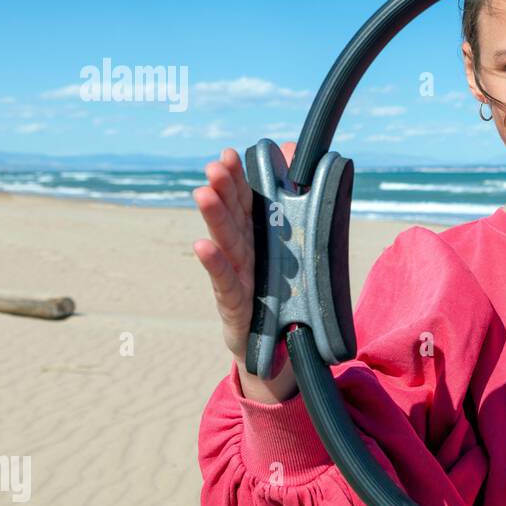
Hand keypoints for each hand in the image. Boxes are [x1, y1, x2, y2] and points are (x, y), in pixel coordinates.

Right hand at [192, 142, 298, 399]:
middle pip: (234, 217)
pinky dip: (214, 265)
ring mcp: (238, 279)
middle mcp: (246, 255)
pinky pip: (227, 284)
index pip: (248, 203)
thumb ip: (304, 211)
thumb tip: (299, 162)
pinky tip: (202, 246)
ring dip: (215, 218)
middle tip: (216, 164)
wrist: (282, 351)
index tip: (232, 154)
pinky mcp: (236, 307)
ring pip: (227, 244)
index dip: (240, 179)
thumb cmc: (289, 298)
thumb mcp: (303, 256)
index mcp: (261, 239)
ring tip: (203, 192)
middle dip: (225, 190)